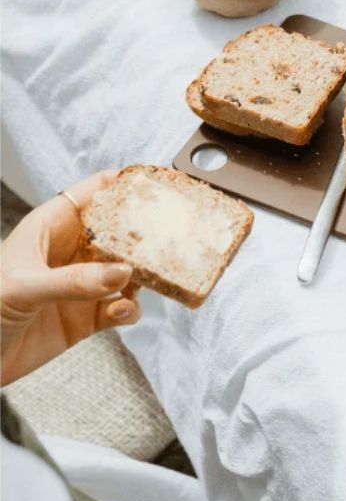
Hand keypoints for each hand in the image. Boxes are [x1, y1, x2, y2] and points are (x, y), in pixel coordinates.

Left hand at [1, 172, 139, 384]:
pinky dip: (129, 310)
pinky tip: (122, 312)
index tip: (153, 182)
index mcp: (47, 230)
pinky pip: (120, 308)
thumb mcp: (23, 288)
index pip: (88, 196)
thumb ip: (73, 280)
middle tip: (169, 236)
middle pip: (116, 233)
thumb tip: (124, 273)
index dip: (119, 186)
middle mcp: (69, 254)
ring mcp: (81, 286)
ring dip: (142, 276)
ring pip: (126, 271)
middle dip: (142, 234)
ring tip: (148, 280)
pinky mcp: (87, 318)